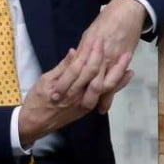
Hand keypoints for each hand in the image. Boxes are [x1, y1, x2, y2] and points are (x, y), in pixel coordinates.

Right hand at [17, 45, 133, 146]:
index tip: (99, 39)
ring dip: (118, 74)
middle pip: (100, 77)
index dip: (93, 52)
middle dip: (112, 63)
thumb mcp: (45, 81)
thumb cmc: (37, 100)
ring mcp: (85, 104)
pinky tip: (124, 76)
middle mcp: (80, 97)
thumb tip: (74, 52)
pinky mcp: (86, 108)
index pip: (86, 67)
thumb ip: (62, 68)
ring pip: (106, 88)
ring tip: (128, 61)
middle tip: (122, 49)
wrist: (35, 124)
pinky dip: (115, 86)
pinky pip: (104, 96)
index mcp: (69, 88)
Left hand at [48, 0, 144, 109]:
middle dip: (74, 93)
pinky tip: (103, 107)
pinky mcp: (120, 63)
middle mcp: (97, 56)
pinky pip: (114, 83)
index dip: (64, 81)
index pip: (72, 69)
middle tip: (64, 105)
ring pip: (98, 84)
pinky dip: (109, 97)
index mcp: (86, 47)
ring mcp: (109, 60)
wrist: (126, 12)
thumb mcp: (89, 34)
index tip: (54, 92)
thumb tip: (73, 61)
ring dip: (91, 98)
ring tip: (83, 108)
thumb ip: (81, 51)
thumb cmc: (106, 22)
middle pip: (84, 79)